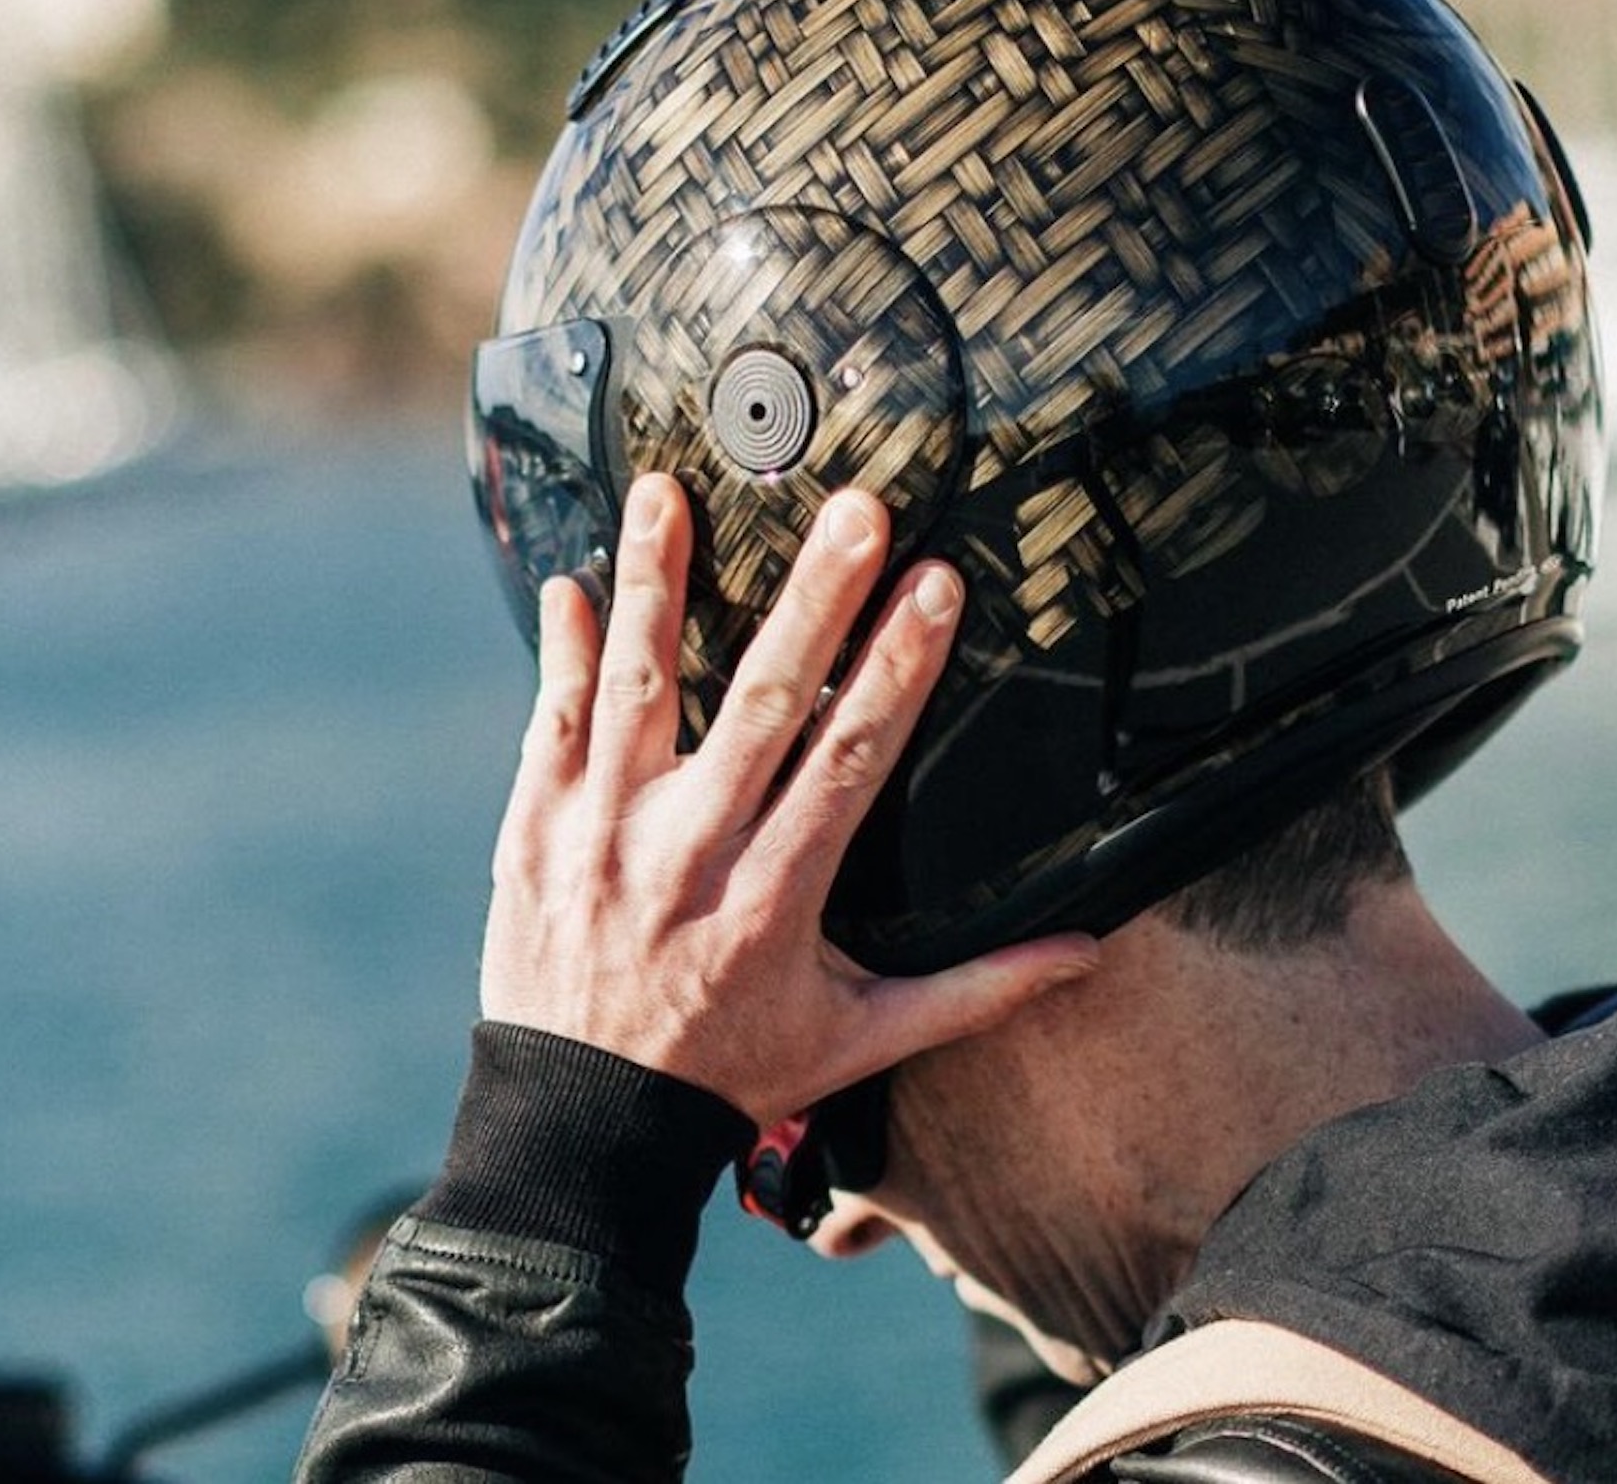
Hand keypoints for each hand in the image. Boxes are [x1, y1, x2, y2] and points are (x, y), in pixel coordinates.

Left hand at [480, 473, 1098, 1127]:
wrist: (581, 1126)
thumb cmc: (730, 1074)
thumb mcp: (857, 1042)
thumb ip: (972, 991)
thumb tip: (1083, 953)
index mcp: (774, 898)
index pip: (850, 761)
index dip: (898, 670)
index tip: (936, 587)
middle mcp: (688, 854)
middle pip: (761, 705)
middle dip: (815, 601)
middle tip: (854, 511)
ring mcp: (601, 836)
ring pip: (639, 689)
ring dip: (659, 584)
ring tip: (669, 490)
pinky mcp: (533, 833)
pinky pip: (550, 725)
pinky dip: (563, 653)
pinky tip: (575, 583)